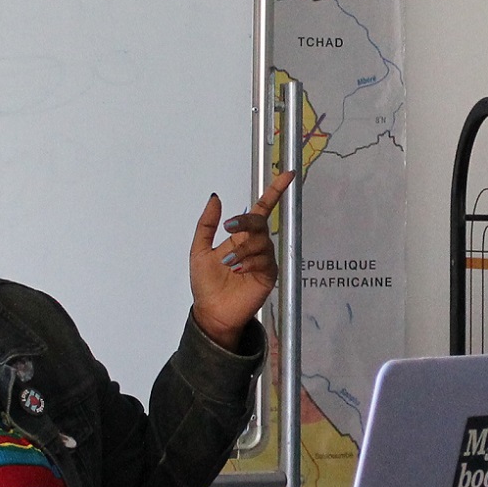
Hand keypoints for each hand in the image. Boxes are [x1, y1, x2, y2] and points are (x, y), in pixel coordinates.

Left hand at [188, 169, 295, 347]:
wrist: (212, 312)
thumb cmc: (206, 283)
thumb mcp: (199, 250)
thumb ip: (206, 224)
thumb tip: (215, 197)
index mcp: (241, 236)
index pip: (261, 209)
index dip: (274, 191)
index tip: (288, 174)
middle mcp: (256, 244)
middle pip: (261, 222)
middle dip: (246, 222)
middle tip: (229, 228)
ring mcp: (264, 260)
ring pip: (261, 242)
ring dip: (242, 250)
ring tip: (228, 264)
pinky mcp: (269, 275)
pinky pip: (264, 261)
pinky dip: (249, 263)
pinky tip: (238, 272)